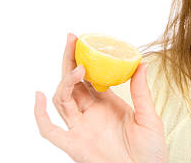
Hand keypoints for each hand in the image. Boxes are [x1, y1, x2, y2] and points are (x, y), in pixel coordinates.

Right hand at [34, 33, 166, 162]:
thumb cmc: (150, 152)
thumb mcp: (149, 116)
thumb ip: (141, 91)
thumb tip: (141, 63)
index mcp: (108, 104)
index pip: (91, 77)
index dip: (84, 59)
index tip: (83, 39)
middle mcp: (91, 114)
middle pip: (73, 83)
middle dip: (70, 61)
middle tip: (71, 39)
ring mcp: (80, 129)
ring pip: (62, 100)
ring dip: (66, 82)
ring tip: (77, 68)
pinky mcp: (74, 145)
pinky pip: (50, 130)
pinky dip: (40, 114)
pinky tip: (39, 96)